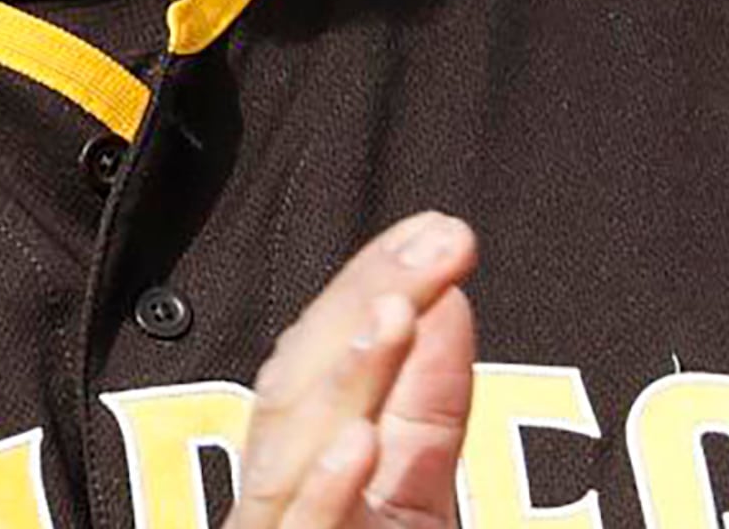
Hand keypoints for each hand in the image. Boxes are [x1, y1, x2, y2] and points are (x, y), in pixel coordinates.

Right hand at [227, 212, 477, 528]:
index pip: (321, 355)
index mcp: (305, 461)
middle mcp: (282, 492)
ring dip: (347, 378)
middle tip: (437, 244)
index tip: (433, 232)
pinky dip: (324, 490)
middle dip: (364, 305)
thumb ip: (426, 413)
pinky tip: (360, 440)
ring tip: (400, 313)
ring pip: (294, 451)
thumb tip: (446, 303)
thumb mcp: (416, 496)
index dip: (369, 285)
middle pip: (300, 385)